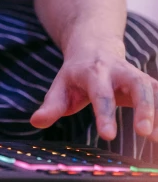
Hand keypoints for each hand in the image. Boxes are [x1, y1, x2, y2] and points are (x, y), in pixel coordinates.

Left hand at [30, 38, 157, 141]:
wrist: (94, 46)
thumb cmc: (76, 74)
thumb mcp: (61, 85)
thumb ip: (52, 105)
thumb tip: (36, 121)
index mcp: (94, 73)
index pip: (100, 94)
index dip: (104, 114)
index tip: (107, 135)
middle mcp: (119, 71)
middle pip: (137, 85)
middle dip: (143, 107)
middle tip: (144, 132)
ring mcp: (137, 75)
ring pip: (153, 89)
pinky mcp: (149, 83)